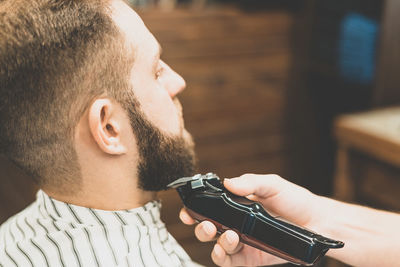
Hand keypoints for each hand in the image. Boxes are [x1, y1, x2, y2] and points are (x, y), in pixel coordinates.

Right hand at [179, 174, 320, 266]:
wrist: (318, 222)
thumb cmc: (295, 200)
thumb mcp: (272, 185)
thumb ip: (250, 183)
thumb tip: (227, 182)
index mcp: (236, 206)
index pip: (209, 208)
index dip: (195, 210)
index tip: (188, 210)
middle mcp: (236, 224)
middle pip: (208, 229)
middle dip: (201, 228)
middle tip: (207, 224)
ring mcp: (243, 242)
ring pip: (217, 246)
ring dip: (214, 242)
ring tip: (228, 235)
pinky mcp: (251, 258)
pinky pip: (231, 261)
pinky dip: (223, 257)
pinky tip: (226, 248)